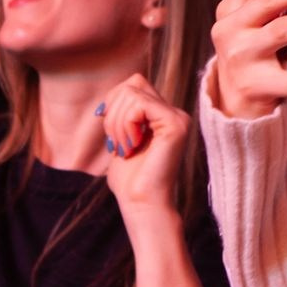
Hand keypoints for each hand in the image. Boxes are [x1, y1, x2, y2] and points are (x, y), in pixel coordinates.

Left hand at [99, 71, 190, 217]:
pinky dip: (125, 124)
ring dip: (116, 123)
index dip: (114, 100)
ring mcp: (178, 118)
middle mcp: (174, 113)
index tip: (108, 129)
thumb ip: (122, 113)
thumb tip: (112, 95)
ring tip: (123, 148)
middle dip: (113, 111)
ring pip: (132, 93)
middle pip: (133, 83)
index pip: (134, 83)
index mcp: (162, 115)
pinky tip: (131, 146)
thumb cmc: (129, 179)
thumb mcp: (121, 138)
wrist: (141, 203)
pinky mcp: (176, 125)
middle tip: (116, 143)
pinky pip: (140, 105)